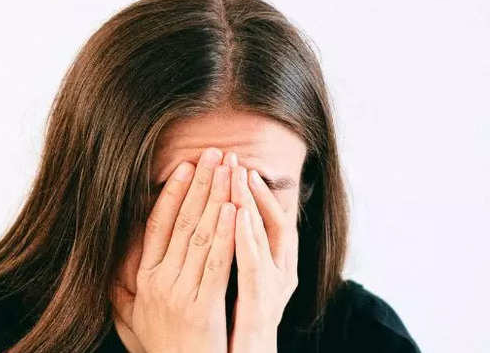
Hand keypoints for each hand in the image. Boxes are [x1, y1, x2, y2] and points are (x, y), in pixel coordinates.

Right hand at [112, 148, 235, 352]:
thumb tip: (111, 269)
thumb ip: (123, 291)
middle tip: (215, 153)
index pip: (157, 225)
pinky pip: (215, 265)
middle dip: (201, 184)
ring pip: (201, 236)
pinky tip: (234, 209)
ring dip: (216, 198)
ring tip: (229, 170)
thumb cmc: (163, 349)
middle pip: (182, 222)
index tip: (186, 166)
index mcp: (145, 278)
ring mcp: (179, 295)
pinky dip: (225, 235)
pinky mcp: (201, 309)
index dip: (172, 193)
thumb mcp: (135, 318)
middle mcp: (158, 282)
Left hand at [224, 155, 298, 352]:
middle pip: (267, 221)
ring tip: (238, 174)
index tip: (232, 164)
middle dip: (248, 188)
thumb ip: (226, 258)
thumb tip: (210, 227)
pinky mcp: (263, 309)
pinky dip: (247, 238)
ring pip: (265, 238)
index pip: (262, 220)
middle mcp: (278, 275)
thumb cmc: (232, 331)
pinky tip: (237, 214)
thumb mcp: (230, 288)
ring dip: (251, 203)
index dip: (249, 192)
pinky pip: (254, 269)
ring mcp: (273, 291)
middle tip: (234, 157)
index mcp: (269, 268)